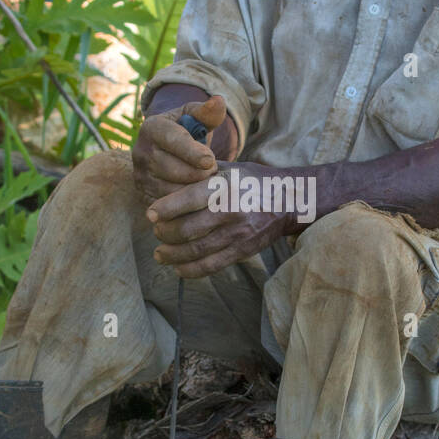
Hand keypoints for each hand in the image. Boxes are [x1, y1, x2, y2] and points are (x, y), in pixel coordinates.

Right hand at [131, 95, 225, 205]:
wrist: (166, 151)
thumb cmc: (186, 131)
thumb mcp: (194, 118)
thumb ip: (207, 112)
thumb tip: (218, 101)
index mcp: (152, 127)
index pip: (172, 140)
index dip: (192, 152)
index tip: (211, 160)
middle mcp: (140, 151)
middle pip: (172, 169)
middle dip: (198, 174)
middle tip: (214, 172)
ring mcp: (139, 175)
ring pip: (169, 190)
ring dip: (193, 191)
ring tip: (208, 184)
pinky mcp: (143, 194)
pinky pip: (167, 206)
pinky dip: (185, 205)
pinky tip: (199, 199)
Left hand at [147, 162, 305, 277]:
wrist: (289, 201)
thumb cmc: (251, 182)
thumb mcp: (229, 168)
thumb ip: (200, 174)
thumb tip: (166, 179)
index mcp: (226, 186)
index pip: (190, 198)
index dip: (166, 208)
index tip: (149, 214)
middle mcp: (232, 210)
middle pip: (188, 229)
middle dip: (165, 233)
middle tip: (156, 232)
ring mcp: (239, 233)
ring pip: (196, 250)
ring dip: (172, 255)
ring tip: (160, 254)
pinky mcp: (243, 251)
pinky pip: (211, 265)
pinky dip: (190, 270)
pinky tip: (178, 268)